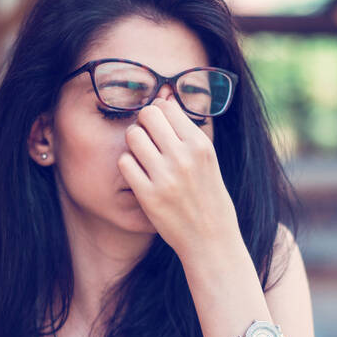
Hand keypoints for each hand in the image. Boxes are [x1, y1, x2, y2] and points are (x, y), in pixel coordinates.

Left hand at [117, 99, 241, 258]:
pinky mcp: (148, 195)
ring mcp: (165, 176)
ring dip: (134, 144)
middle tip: (149, 141)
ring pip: (133, 136)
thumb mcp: (207, 160)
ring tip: (143, 158)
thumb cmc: (209, 196)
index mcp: (200, 144)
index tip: (161, 129)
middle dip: (144, 124)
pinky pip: (124, 163)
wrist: (211, 240)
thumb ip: (186, 132)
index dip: (159, 114)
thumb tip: (165, 96)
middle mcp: (183, 156)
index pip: (167, 106)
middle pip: (147, 115)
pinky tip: (139, 175)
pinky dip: (128, 166)